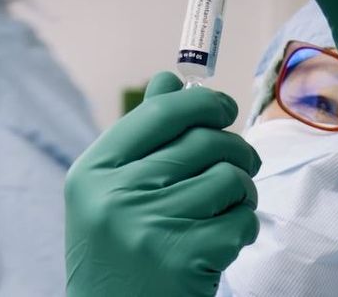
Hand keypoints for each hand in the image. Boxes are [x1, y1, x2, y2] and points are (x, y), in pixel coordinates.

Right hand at [64, 72, 260, 296]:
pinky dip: (243, 225)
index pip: (161, 113)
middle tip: (241, 163)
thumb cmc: (117, 248)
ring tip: (230, 204)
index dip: (203, 102)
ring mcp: (152, 228)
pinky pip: (241, 219)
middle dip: (235, 149)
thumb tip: (169, 79)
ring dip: (243, 190)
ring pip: (230, 178)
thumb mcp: (111, 190)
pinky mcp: (187, 258)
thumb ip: (141, 135)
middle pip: (205, 141)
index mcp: (94, 171)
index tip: (223, 107)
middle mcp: (117, 196)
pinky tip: (224, 238)